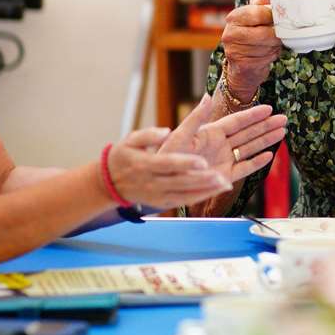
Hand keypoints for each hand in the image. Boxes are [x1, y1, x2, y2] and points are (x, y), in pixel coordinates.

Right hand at [102, 126, 230, 210]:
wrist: (109, 183)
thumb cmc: (123, 157)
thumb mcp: (130, 141)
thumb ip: (148, 135)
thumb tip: (166, 131)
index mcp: (144, 164)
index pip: (168, 164)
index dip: (186, 163)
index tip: (203, 161)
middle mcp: (152, 182)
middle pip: (180, 181)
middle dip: (202, 180)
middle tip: (221, 175)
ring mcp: (157, 195)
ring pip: (185, 194)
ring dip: (206, 190)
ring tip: (225, 184)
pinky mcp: (162, 203)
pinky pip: (184, 201)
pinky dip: (200, 197)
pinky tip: (215, 191)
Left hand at [162, 96, 286, 183]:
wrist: (164, 181)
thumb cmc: (167, 157)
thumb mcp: (181, 135)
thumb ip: (197, 117)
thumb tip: (207, 96)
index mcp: (210, 133)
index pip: (237, 122)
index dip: (253, 115)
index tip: (269, 108)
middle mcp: (220, 145)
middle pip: (248, 133)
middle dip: (266, 126)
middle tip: (284, 119)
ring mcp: (224, 160)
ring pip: (250, 148)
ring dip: (266, 140)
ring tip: (282, 132)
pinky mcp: (225, 176)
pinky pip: (245, 168)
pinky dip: (257, 163)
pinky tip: (269, 156)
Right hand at [219, 0, 283, 101]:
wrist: (241, 64)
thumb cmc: (250, 35)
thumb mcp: (252, 16)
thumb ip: (259, 4)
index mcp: (234, 17)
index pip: (258, 13)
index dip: (272, 16)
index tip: (278, 18)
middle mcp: (230, 33)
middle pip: (265, 33)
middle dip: (276, 34)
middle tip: (280, 34)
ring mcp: (234, 50)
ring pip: (267, 47)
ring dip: (275, 46)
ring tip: (272, 44)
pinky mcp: (242, 65)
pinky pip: (266, 58)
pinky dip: (272, 56)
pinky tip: (268, 53)